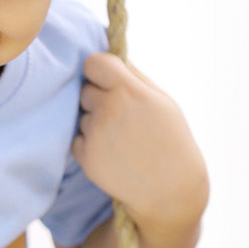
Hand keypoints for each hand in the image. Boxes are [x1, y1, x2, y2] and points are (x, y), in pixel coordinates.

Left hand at [72, 54, 207, 227]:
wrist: (171, 189)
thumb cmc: (171, 141)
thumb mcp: (163, 102)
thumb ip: (136, 77)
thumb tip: (113, 57)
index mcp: (130, 90)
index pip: (93, 63)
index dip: (98, 71)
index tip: (105, 79)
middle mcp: (109, 108)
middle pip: (85, 90)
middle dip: (98, 99)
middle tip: (122, 117)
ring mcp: (95, 133)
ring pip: (82, 116)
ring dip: (94, 123)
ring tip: (122, 139)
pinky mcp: (86, 156)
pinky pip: (78, 139)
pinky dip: (90, 145)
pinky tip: (114, 154)